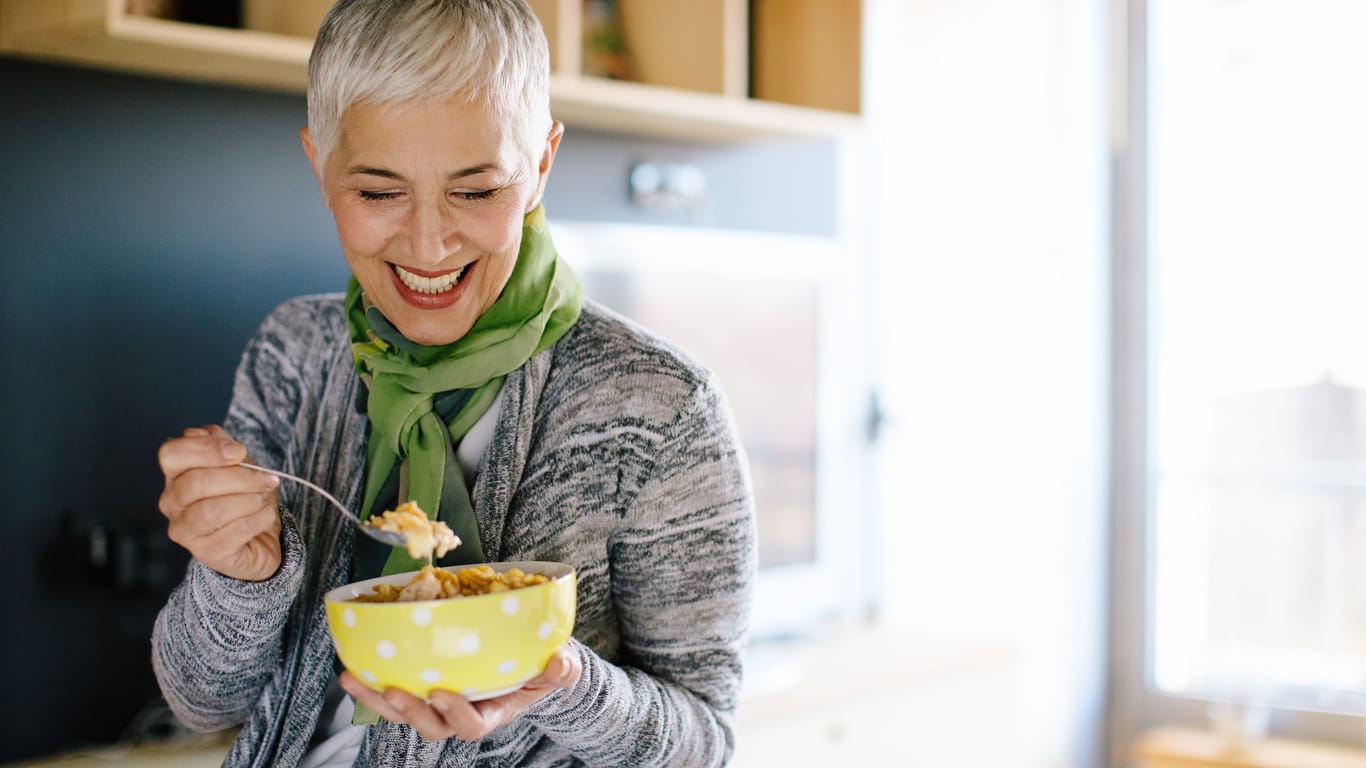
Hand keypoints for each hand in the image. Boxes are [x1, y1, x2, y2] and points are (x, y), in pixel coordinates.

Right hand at [158, 425, 282, 580]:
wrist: (260, 537)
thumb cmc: (244, 496)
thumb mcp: (239, 464)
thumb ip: (226, 448)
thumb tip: (224, 444)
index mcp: (176, 474)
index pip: (171, 454)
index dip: (205, 449)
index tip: (239, 452)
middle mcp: (172, 503)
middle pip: (195, 483)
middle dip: (240, 477)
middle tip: (268, 478)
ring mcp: (185, 531)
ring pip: (211, 511)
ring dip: (248, 500)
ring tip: (264, 498)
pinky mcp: (207, 553)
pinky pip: (233, 533)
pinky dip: (258, 520)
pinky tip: (265, 515)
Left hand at [339, 645, 581, 740]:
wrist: (527, 666)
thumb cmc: (540, 670)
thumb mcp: (558, 669)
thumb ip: (562, 669)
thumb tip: (560, 661)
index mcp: (491, 713)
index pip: (470, 726)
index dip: (455, 714)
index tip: (443, 692)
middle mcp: (459, 713)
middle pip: (430, 726)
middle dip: (410, 712)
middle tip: (393, 690)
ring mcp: (437, 703)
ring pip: (403, 712)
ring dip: (376, 699)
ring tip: (353, 679)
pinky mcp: (422, 686)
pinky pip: (392, 692)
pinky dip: (370, 683)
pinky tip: (352, 669)